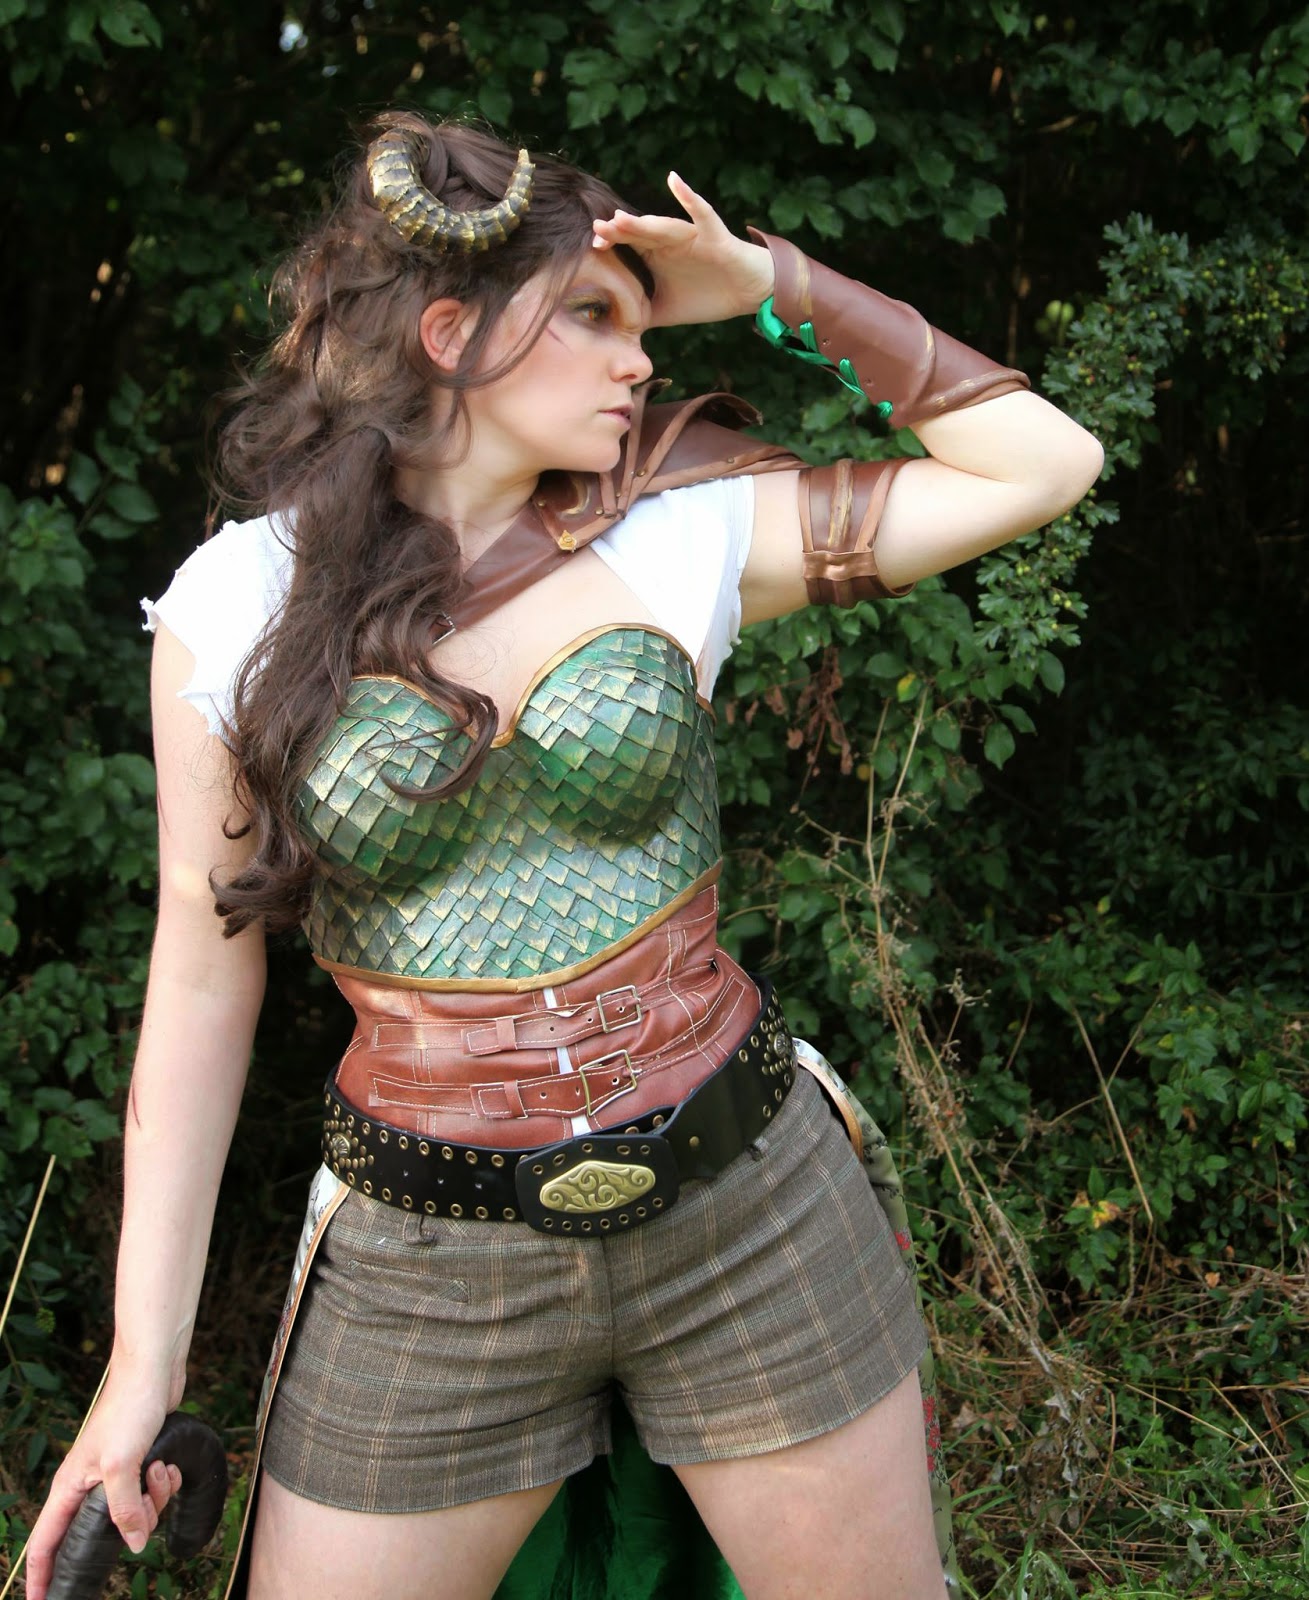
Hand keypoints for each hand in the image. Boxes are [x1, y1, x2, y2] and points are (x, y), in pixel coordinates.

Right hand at [24, 1373, 181, 1599]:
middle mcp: (88, 1484)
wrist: (155, 1371)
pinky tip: (169, 1463)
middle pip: (102, 1532)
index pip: (45, 1543)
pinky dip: (165, 1482)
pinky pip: (153, 1492)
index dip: (41, 1576)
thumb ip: (124, 1510)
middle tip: (144, 1506)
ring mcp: (115, 1473)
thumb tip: (135, 1545)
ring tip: (159, 1469)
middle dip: (130, 1526)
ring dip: (155, 1498)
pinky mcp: (141, 1462)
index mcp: (69, 1488)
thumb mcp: (121, 1465)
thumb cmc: (129, 1409)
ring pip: (135, 1513)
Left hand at [590, 172, 774, 329]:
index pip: (628, 246)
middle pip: (639, 233)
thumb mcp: (668, 311)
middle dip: (619, 232)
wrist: (749, 293)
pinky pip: (702, 215)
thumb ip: (642, 315)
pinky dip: (689, 198)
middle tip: (597, 230)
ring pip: (663, 226)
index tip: (592, 249)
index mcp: (657, 255)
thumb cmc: (708, 296)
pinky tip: (674, 181)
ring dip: (643, 222)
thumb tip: (613, 331)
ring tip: (621, 219)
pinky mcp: (714, 236)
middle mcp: (670, 242)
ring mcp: (691, 236)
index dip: (611, 246)